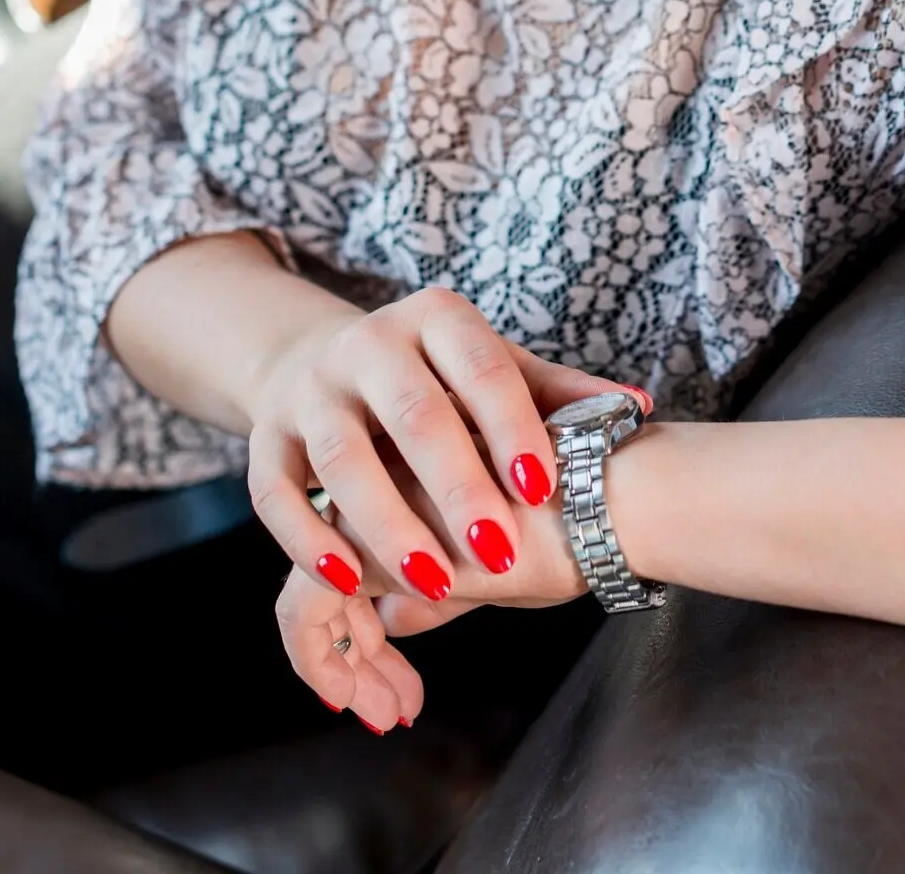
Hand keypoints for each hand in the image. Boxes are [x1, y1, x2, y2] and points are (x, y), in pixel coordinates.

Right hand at [243, 282, 646, 691]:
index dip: (511, 425)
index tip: (545, 486)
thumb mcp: (497, 370)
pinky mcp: (267, 437)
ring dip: (388, 523)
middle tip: (500, 553)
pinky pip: (277, 491)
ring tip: (434, 584)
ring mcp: (312, 390)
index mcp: (436, 319)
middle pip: (412, 413)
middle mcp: (368, 344)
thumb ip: (560, 394)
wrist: (324, 363)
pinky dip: (308, 537)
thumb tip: (637, 408)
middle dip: (456, 487)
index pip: (480, 367)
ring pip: (343, 457)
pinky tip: (348, 580)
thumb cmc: (436, 381)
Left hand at [273, 422, 614, 716]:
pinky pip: (303, 610)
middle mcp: (382, 477)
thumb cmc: (579, 522)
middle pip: (340, 571)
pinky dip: (323, 663)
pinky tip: (369, 703)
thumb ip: (442, 587)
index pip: (370, 549)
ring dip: (344, 664)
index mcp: (417, 474)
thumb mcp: (499, 564)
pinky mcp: (358, 543)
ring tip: (383, 710)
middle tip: (390, 703)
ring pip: (314, 590)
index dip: (372, 620)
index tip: (402, 671)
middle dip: (357, 649)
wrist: (604, 499)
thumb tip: (391, 619)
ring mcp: (366, 504)